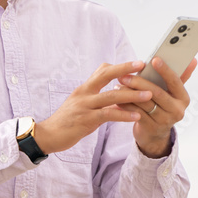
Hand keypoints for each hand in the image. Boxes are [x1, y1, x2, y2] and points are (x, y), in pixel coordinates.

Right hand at [34, 61, 152, 154]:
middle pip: (105, 75)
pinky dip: (123, 114)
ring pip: (111, 96)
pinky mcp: (86, 120)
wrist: (48, 135)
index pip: (101, 71)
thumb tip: (114, 94)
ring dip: (131, 94)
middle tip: (142, 65)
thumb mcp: (80, 105)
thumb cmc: (66, 120)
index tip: (136, 63)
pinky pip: (108, 114)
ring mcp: (84, 106)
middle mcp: (84, 93)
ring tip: (149, 94)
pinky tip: (136, 117)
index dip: (119, 66)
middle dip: (124, 69)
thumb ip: (96, 98)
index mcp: (83, 89)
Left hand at [113, 57, 196, 157]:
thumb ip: (179, 76)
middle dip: (139, 82)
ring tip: (118, 84)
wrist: (154, 132)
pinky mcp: (152, 128)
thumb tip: (193, 59)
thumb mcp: (171, 93)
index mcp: (183, 98)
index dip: (165, 70)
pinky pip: (136, 114)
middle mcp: (177, 110)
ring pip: (144, 103)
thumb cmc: (161, 105)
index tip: (154, 59)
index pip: (175, 82)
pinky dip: (126, 105)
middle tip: (124, 75)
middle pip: (157, 93)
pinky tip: (117, 99)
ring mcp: (165, 121)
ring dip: (129, 93)